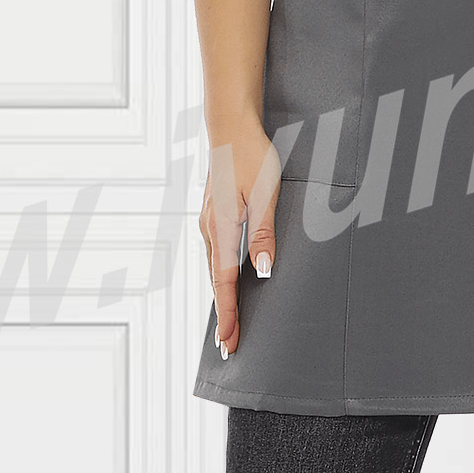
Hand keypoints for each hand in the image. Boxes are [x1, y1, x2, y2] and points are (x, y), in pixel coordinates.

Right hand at [199, 117, 281, 356]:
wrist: (230, 126)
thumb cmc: (251, 156)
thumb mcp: (265, 194)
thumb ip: (265, 234)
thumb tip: (264, 271)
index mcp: (222, 228)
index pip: (225, 283)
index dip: (229, 315)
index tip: (229, 342)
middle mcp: (210, 229)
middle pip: (216, 282)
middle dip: (223, 315)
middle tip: (228, 347)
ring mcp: (208, 221)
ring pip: (214, 268)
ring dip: (221, 297)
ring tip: (228, 323)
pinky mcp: (213, 214)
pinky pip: (214, 254)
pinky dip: (220, 277)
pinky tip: (225, 282)